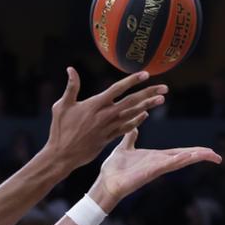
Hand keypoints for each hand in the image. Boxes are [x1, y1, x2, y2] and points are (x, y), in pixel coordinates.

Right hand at [45, 68, 167, 171]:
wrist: (62, 155)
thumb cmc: (59, 130)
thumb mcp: (62, 106)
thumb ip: (71, 87)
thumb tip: (71, 69)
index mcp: (94, 105)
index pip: (117, 89)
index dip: (132, 81)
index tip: (146, 74)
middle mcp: (105, 116)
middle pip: (131, 102)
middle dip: (149, 93)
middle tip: (164, 87)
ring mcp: (108, 128)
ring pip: (132, 115)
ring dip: (148, 106)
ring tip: (161, 99)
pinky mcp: (109, 138)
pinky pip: (126, 128)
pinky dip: (137, 121)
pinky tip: (145, 115)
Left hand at [88, 129, 219, 208]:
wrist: (106, 182)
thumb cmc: (114, 168)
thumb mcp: (124, 148)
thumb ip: (131, 137)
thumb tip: (135, 126)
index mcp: (155, 157)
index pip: (179, 152)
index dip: (193, 150)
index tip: (207, 150)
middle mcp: (159, 163)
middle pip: (185, 157)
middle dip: (201, 156)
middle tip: (217, 156)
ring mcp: (156, 168)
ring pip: (180, 160)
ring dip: (195, 157)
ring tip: (211, 155)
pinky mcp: (150, 172)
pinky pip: (167, 165)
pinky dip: (178, 160)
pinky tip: (188, 156)